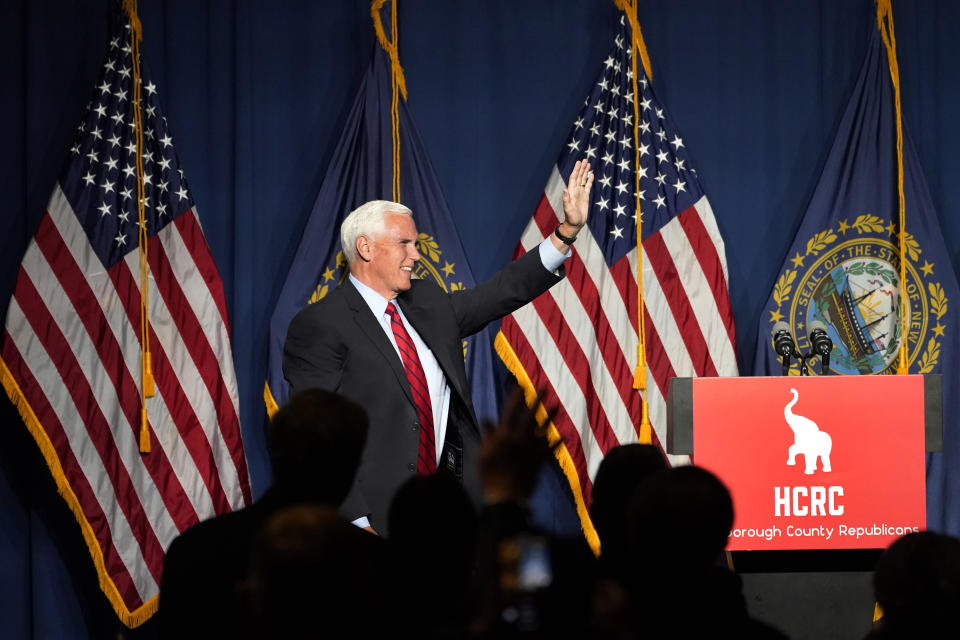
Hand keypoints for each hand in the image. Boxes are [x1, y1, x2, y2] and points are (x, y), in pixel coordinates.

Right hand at [479, 387, 555, 504]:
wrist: (506, 496)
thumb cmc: (490, 475)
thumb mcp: (483, 454)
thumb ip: (488, 436)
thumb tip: (487, 419)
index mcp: (504, 435)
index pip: (510, 411)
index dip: (516, 398)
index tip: (521, 385)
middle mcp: (520, 438)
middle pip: (530, 416)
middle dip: (537, 401)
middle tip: (544, 388)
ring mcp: (531, 449)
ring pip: (542, 429)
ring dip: (550, 418)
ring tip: (557, 406)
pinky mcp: (539, 460)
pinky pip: (549, 449)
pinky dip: (556, 443)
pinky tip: (563, 437)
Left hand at [560, 158, 593, 231]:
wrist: (575, 223)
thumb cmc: (571, 217)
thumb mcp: (568, 209)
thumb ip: (566, 199)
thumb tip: (565, 190)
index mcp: (571, 191)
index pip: (574, 178)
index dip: (576, 170)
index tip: (579, 163)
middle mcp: (575, 190)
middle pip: (579, 176)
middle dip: (581, 168)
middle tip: (585, 159)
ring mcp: (580, 193)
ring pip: (583, 180)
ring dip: (585, 172)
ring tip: (588, 164)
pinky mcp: (585, 197)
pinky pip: (587, 186)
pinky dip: (589, 180)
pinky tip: (591, 175)